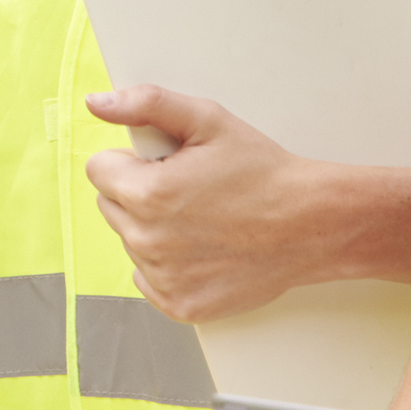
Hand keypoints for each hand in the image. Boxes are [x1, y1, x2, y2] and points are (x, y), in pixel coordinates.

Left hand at [83, 86, 410, 320]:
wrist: (312, 223)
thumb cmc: (263, 172)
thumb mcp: (207, 120)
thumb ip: (146, 104)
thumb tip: (98, 104)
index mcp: (147, 194)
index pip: (99, 170)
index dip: (132, 161)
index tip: (166, 163)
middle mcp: (148, 241)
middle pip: (111, 206)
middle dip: (140, 193)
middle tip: (190, 189)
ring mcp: (164, 278)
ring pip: (131, 241)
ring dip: (154, 228)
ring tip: (203, 217)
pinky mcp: (181, 305)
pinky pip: (149, 278)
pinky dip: (169, 264)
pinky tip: (204, 248)